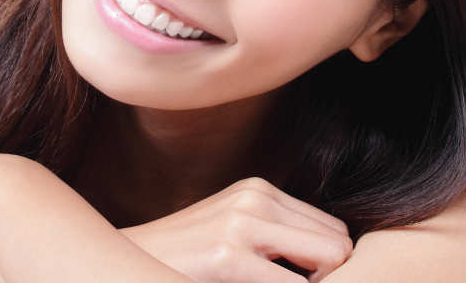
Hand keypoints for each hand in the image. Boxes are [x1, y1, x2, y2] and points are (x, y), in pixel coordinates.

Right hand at [122, 178, 352, 282]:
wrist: (126, 263)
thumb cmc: (183, 260)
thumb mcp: (232, 230)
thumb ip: (277, 235)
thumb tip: (337, 260)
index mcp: (258, 190)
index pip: (332, 229)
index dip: (326, 266)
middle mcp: (253, 198)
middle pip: (338, 242)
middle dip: (329, 277)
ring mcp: (240, 224)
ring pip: (331, 259)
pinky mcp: (227, 256)